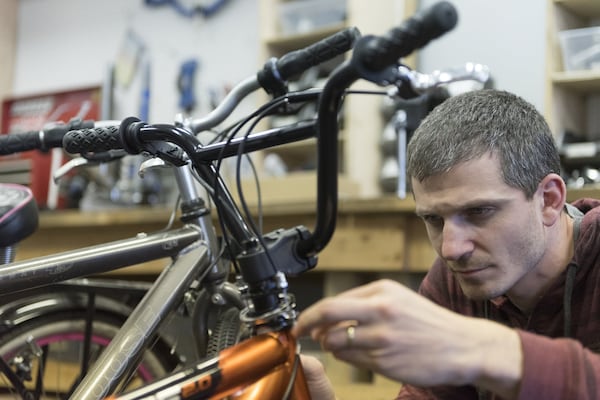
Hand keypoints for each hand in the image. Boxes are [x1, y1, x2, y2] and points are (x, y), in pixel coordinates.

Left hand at [292, 279, 521, 397]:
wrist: (463, 346)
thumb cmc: (429, 324)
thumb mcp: (398, 300)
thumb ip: (363, 305)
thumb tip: (327, 318)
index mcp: (382, 290)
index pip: (334, 300)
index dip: (312, 313)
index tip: (303, 321)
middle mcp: (380, 309)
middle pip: (327, 313)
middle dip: (306, 323)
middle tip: (297, 332)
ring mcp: (382, 336)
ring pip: (336, 341)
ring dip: (330, 345)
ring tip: (341, 345)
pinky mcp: (386, 360)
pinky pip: (353, 360)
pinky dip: (348, 358)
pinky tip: (362, 355)